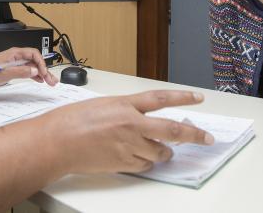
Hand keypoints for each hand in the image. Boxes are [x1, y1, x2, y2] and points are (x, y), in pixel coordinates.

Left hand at [0, 47, 57, 89]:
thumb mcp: (4, 73)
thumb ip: (20, 71)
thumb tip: (34, 71)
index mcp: (14, 53)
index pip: (33, 54)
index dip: (41, 63)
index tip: (44, 73)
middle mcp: (16, 57)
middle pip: (35, 61)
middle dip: (45, 70)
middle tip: (52, 80)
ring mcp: (16, 63)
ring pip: (33, 66)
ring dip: (42, 74)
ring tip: (50, 82)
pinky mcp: (14, 69)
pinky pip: (28, 70)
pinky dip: (35, 75)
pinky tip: (39, 80)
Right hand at [39, 90, 213, 173]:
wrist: (56, 142)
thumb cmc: (70, 121)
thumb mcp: (102, 105)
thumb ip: (125, 110)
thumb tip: (140, 117)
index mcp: (125, 104)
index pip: (161, 98)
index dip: (183, 97)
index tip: (198, 97)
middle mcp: (131, 124)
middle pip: (172, 130)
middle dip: (194, 134)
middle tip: (206, 137)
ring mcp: (128, 145)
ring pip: (160, 152)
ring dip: (164, 152)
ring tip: (160, 150)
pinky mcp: (123, 163)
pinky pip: (145, 166)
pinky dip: (146, 163)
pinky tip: (139, 159)